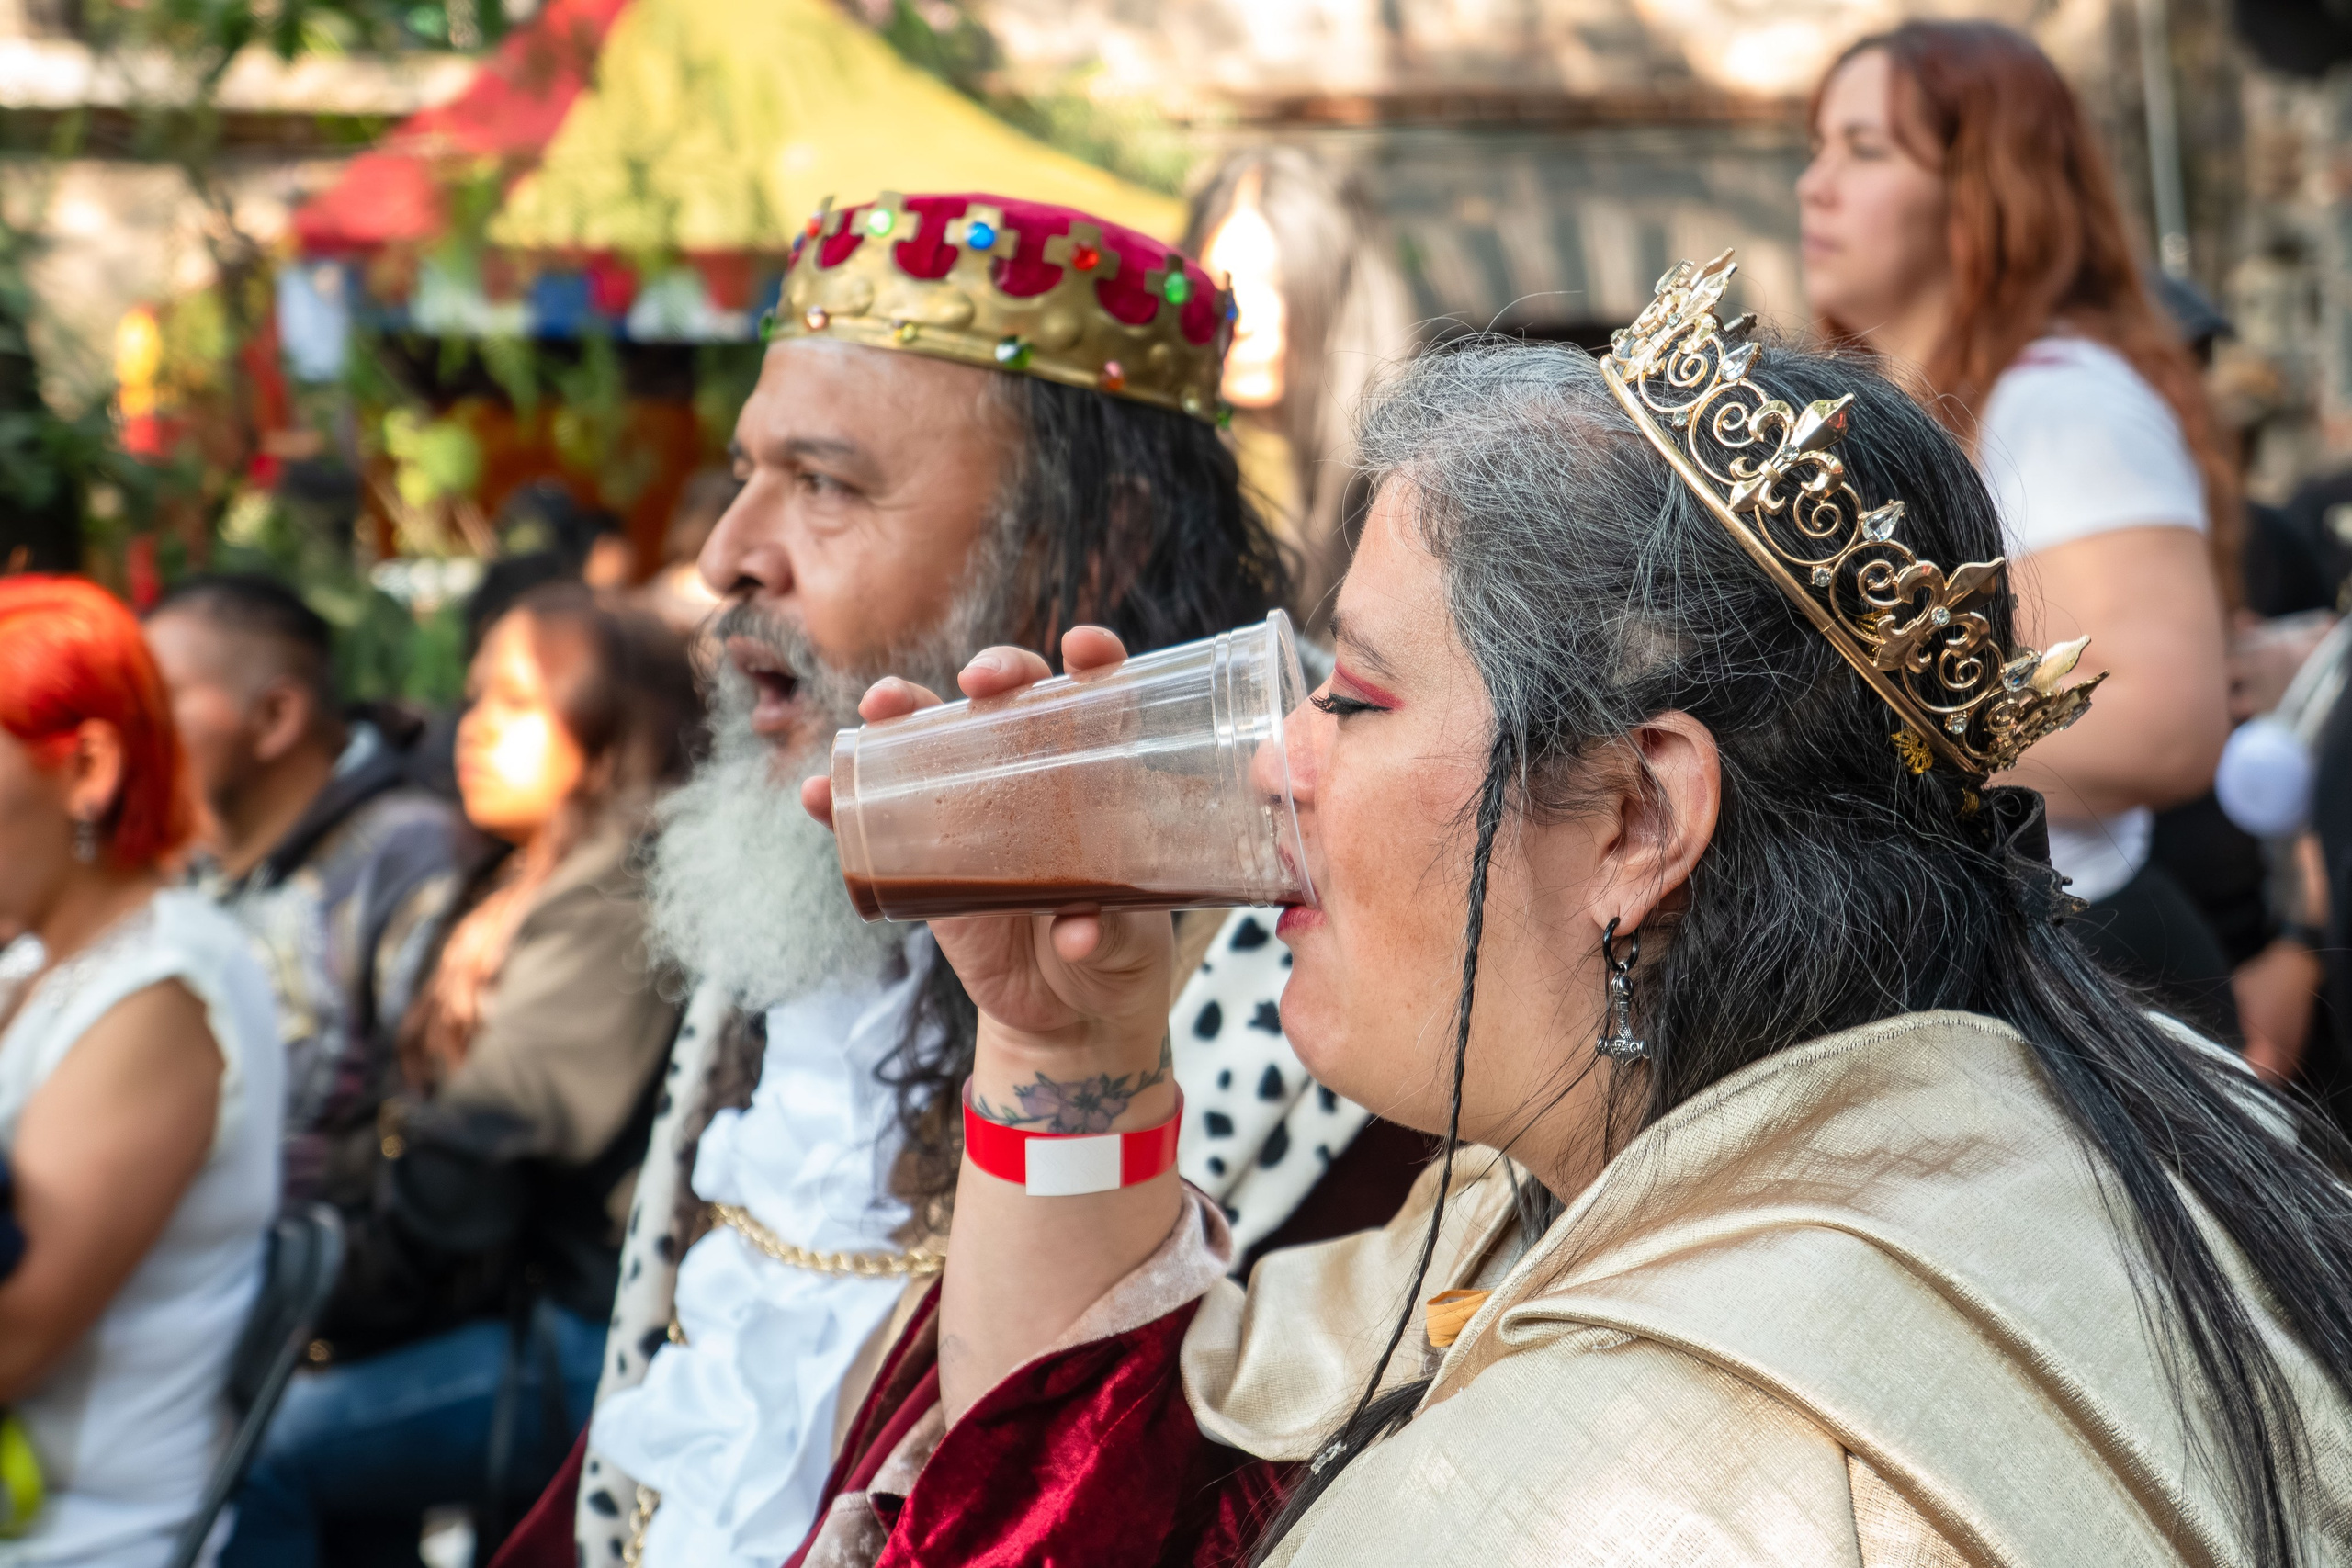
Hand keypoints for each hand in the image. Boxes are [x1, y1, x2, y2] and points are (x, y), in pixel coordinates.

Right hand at [801, 628, 1175, 1100]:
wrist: (1069, 1015)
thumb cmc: (1118, 952)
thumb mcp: (1129, 939)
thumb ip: (1107, 927)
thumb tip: (1077, 932)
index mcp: (1097, 777)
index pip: (1098, 695)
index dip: (1092, 658)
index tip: (1082, 650)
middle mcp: (1034, 777)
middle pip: (1009, 698)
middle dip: (993, 671)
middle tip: (979, 681)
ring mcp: (975, 812)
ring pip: (933, 742)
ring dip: (901, 714)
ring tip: (880, 707)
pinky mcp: (928, 860)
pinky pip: (878, 822)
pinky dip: (845, 805)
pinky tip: (822, 795)